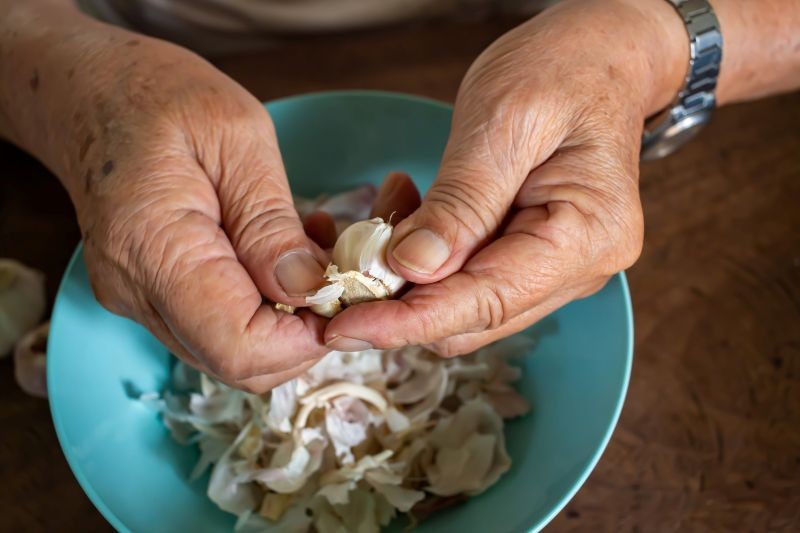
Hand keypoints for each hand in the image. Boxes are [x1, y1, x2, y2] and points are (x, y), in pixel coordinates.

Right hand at [70, 37, 330, 390]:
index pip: (236, 344)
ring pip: (231, 353)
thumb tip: (310, 292)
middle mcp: (138, 292)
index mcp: (153, 248)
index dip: (303, 339)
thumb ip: (270, 224)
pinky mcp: (151, 295)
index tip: (342, 296)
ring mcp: (140, 299)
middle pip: (237, 363)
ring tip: (313, 256)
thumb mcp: (237, 138)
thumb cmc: (160, 96)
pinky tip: (282, 258)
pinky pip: (218, 326)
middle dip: (304, 336)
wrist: (92, 92)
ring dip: (288, 321)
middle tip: (340, 277)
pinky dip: (264, 307)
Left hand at [326, 0, 687, 354]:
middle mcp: (580, 269)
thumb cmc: (562, 71)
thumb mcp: (505, 121)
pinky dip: (429, 260)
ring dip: (411, 276)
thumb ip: (461, 201)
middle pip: (473, 319)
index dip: (410, 320)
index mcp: (586, 236)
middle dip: (401, 299)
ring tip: (392, 205)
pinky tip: (415, 209)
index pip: (487, 302)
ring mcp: (558, 270)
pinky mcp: (534, 260)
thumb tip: (413, 268)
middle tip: (350, 252)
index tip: (345, 327)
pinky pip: (470, 282)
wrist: (599, 58)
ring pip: (465, 308)